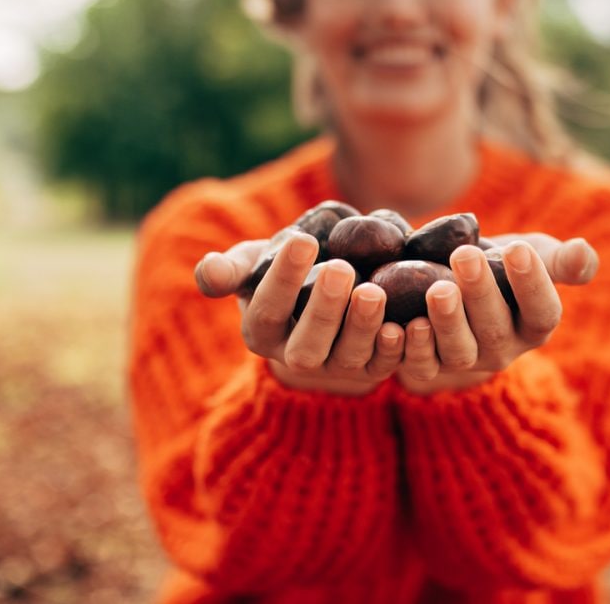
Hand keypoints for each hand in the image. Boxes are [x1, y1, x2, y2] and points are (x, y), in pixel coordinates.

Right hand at [195, 233, 404, 394]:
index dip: (283, 279)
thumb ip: (229, 269)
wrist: (324, 289)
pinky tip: (400, 323)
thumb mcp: (252, 265)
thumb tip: (209, 271)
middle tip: (340, 268)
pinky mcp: (371, 368)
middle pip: (307, 345)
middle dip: (324, 309)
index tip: (302, 240)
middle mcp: (296, 356)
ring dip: (361, 326)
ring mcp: (336, 367)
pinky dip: (393, 349)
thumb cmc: (283, 272)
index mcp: (261, 332)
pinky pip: (383, 365)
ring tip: (373, 290)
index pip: (268, 309)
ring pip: (348, 356)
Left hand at [396, 236, 598, 393]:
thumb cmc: (503, 264)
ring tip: (437, 288)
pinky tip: (402, 323)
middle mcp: (503, 350)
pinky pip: (421, 366)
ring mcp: (465, 361)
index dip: (532, 284)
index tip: (517, 249)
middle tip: (465, 256)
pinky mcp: (428, 367)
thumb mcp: (536, 256)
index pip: (542, 312)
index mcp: (535, 326)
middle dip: (480, 292)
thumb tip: (583, 253)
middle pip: (496, 329)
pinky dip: (410, 349)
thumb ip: (563, 260)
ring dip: (447, 321)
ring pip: (459, 350)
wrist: (454, 275)